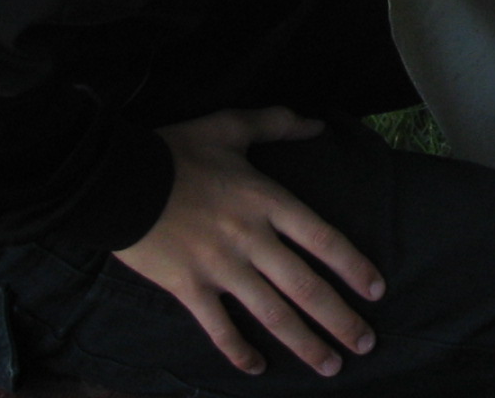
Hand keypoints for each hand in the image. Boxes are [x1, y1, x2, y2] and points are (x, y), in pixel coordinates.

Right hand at [114, 110, 380, 378]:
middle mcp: (250, 240)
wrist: (117, 180)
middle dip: (339, 319)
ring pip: (271, 314)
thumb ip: (277, 124)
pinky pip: (219, 328)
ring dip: (303, 343)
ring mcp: (220, 268)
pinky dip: (239, 352)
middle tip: (366, 345)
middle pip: (305, 286)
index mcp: (266, 201)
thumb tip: (317, 124)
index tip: (377, 291)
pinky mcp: (188, 289)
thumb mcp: (230, 126)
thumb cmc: (175, 151)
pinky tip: (258, 370)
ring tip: (330, 366)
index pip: (322, 239)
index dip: (353, 266)